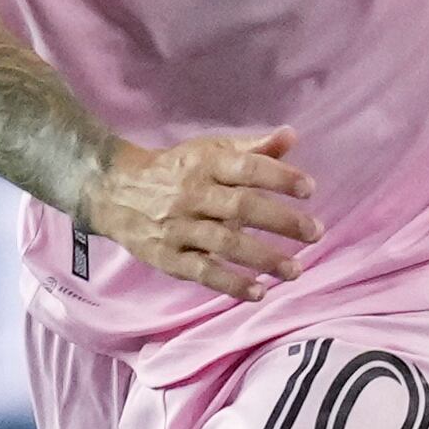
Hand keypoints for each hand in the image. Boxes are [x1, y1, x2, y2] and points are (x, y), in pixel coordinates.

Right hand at [87, 128, 320, 301]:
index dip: (279, 177)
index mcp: (204, 163)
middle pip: (241, 207)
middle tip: (315, 233)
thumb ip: (252, 149)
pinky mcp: (168, 257)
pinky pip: (202, 272)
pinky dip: (231, 284)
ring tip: (295, 270)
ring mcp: (178, 227)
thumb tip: (291, 135)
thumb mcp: (208, 152)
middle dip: (282, 221)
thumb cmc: (175, 170)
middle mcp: (192, 194)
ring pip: (225, 243)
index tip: (309, 189)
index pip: (246, 168)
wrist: (114, 191)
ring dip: (264, 258)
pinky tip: (259, 292)